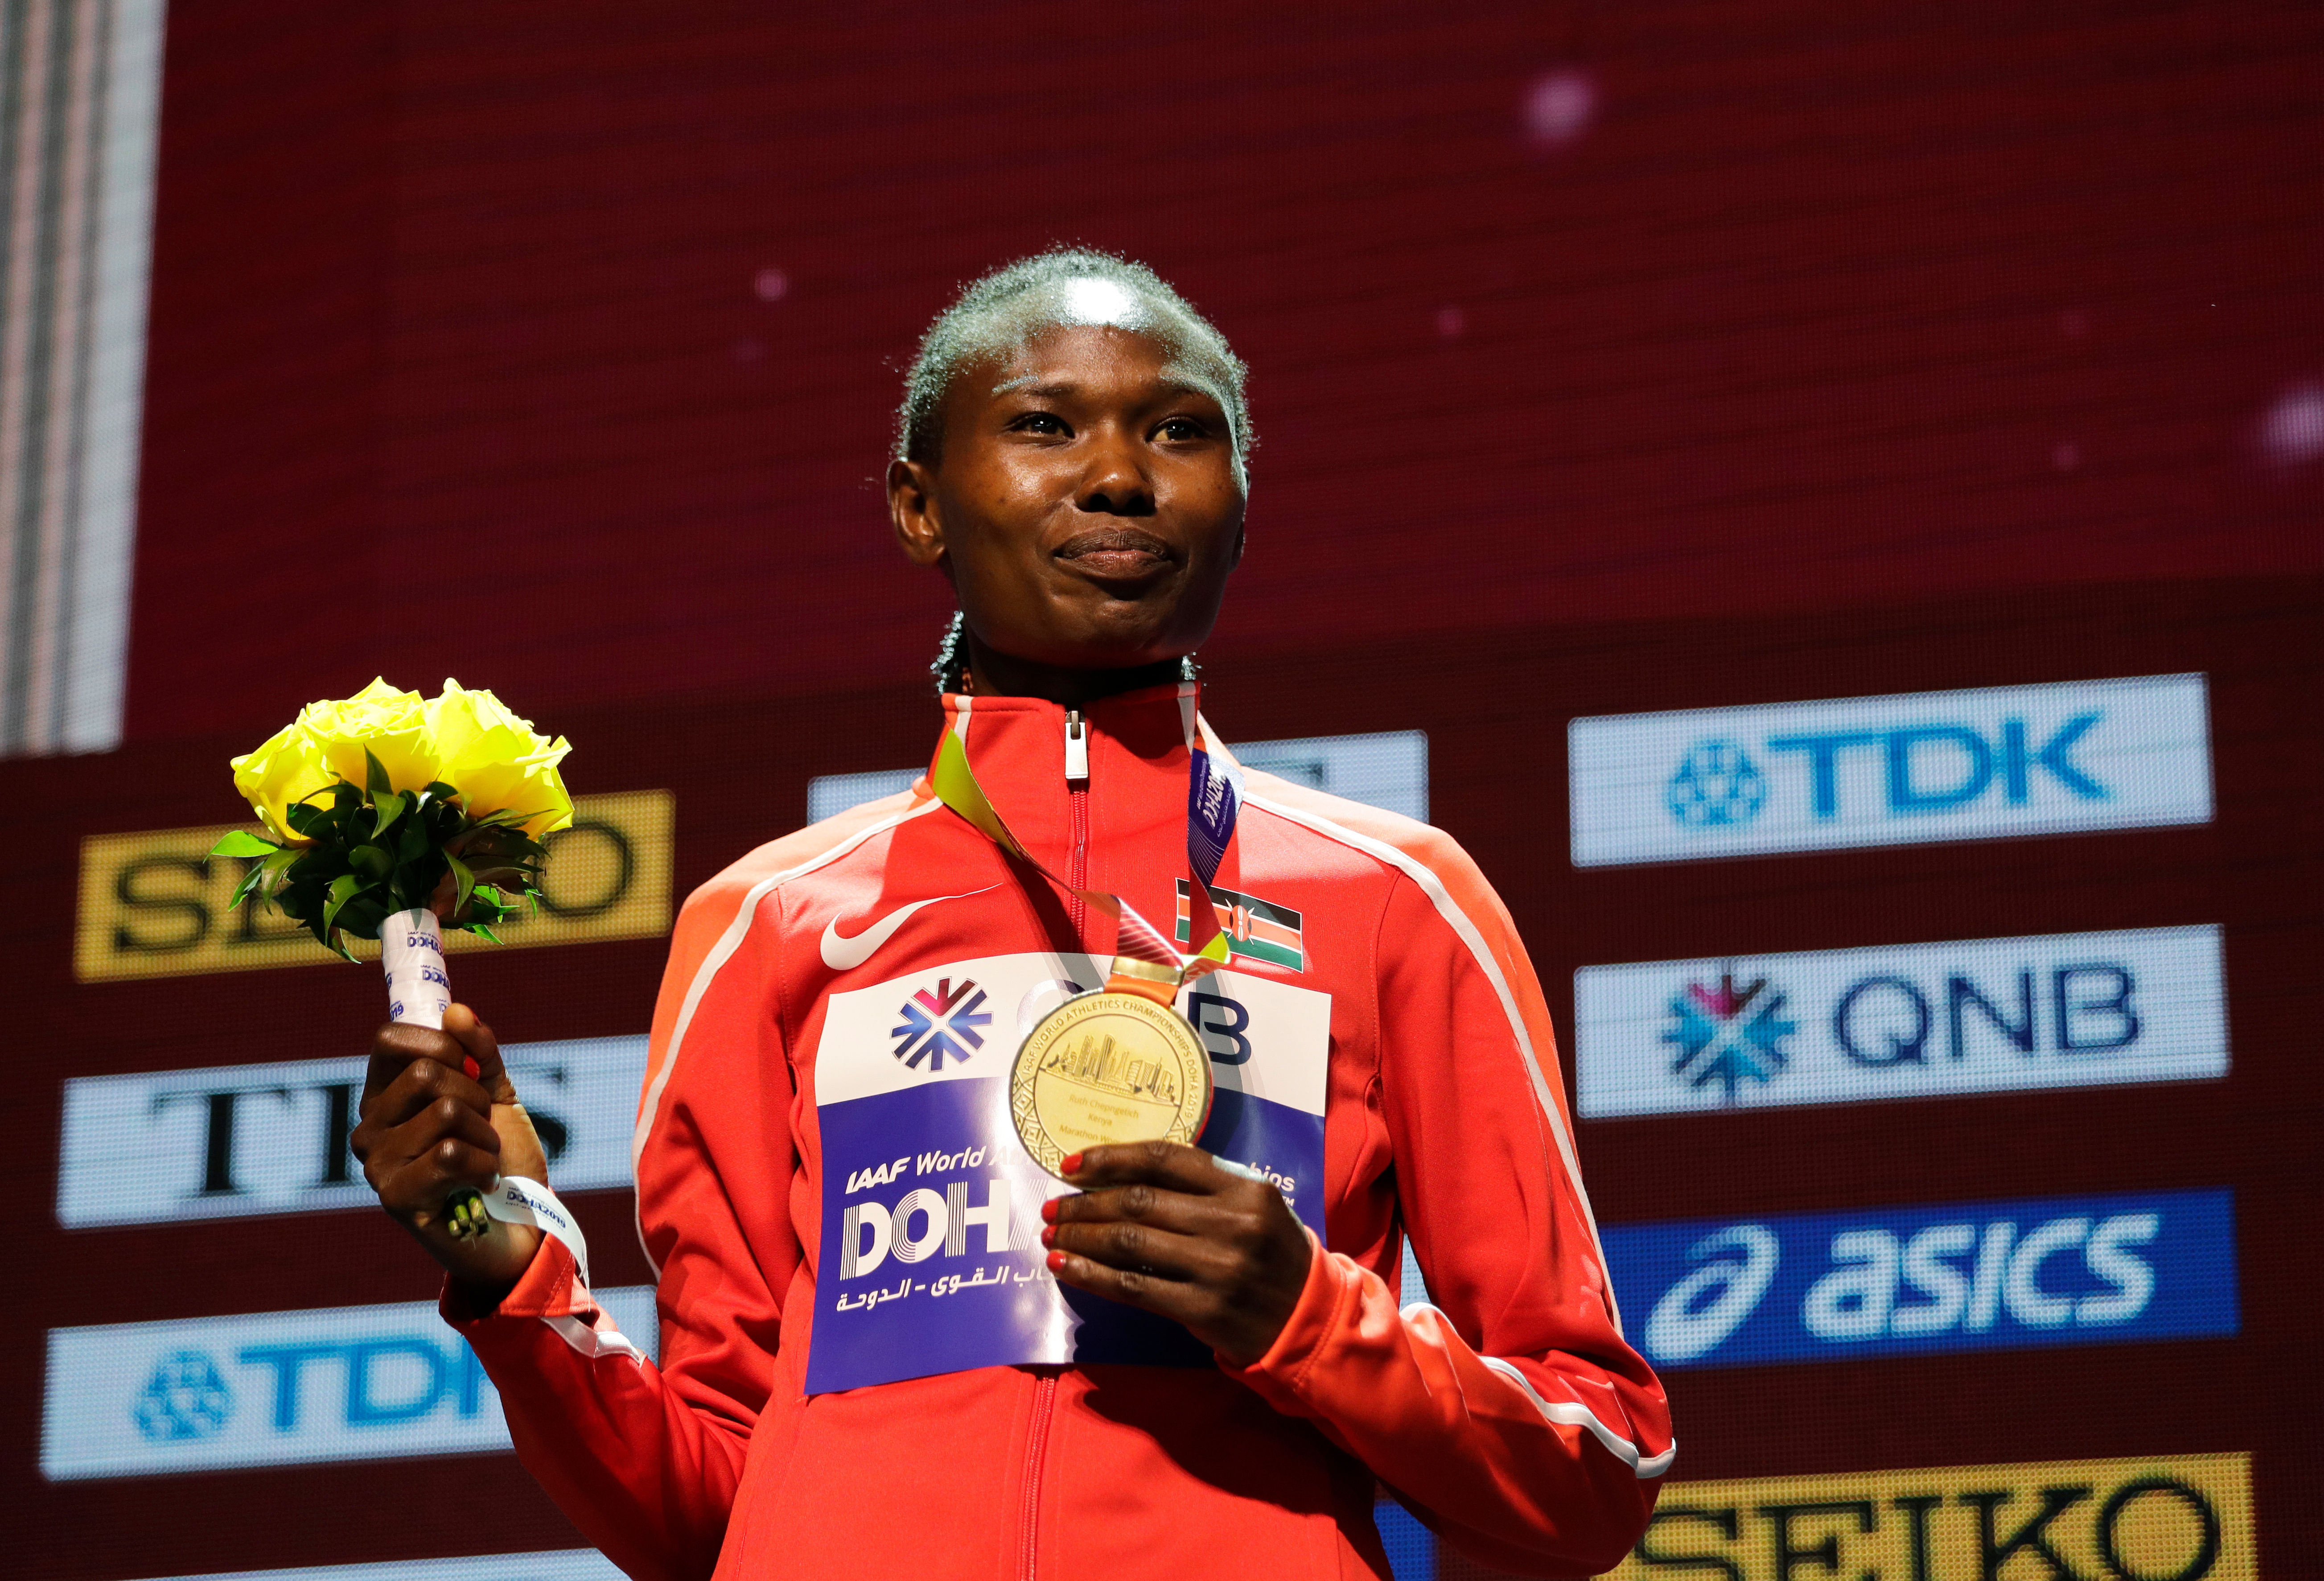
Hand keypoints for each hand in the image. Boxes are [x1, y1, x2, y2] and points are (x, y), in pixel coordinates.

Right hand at [352, 1003, 547, 1295]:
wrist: (522, 1223)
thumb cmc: (502, 1156)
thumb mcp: (496, 1094)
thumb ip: (480, 1052)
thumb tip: (456, 1011)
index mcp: (386, 1095)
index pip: (390, 1038)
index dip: (443, 1043)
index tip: (471, 1070)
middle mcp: (369, 1127)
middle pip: (426, 1073)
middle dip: (476, 1096)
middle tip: (483, 1128)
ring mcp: (376, 1164)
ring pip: (446, 1112)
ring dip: (486, 1136)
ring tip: (484, 1160)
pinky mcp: (395, 1198)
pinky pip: (450, 1154)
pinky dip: (484, 1165)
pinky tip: (480, 1184)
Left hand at [1041, 1141, 1313, 1365]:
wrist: (1308, 1319)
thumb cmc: (1272, 1255)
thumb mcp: (1254, 1208)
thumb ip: (1203, 1187)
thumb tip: (1122, 1176)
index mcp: (1245, 1189)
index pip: (1166, 1158)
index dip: (1111, 1157)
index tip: (1071, 1164)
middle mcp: (1232, 1223)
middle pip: (1139, 1200)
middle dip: (1085, 1202)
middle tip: (1053, 1206)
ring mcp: (1218, 1267)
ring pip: (1129, 1241)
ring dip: (1081, 1236)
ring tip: (1053, 1235)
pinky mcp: (1203, 1308)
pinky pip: (1132, 1287)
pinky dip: (1091, 1275)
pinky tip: (1065, 1267)